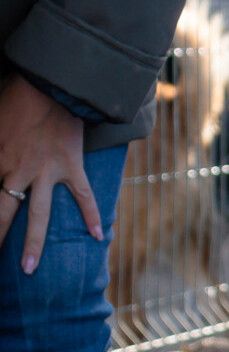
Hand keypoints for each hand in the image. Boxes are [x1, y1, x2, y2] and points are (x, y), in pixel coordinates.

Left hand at [0, 75, 102, 273]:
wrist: (51, 83)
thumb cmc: (14, 96)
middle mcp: (18, 170)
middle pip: (3, 211)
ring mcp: (46, 171)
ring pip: (38, 214)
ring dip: (32, 242)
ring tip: (28, 268)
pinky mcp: (71, 166)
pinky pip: (83, 195)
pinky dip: (90, 215)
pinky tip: (97, 237)